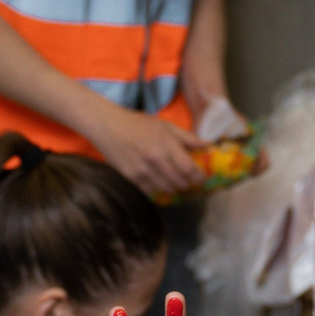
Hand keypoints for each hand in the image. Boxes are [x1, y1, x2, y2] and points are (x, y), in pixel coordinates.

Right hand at [83, 103, 205, 194]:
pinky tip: (161, 183)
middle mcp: (155, 159)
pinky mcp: (131, 178)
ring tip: (177, 183)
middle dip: (188, 184)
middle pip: (180, 182)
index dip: (199, 178)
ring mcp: (142, 170)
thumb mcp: (165, 125)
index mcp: (166, 143)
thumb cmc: (138, 124)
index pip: (189, 169)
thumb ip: (187, 137)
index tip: (203, 180)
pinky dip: (159, 190)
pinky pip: (152, 191)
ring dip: (175, 188)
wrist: (107, 126)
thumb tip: (207, 146)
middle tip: (191, 182)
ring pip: (167, 189)